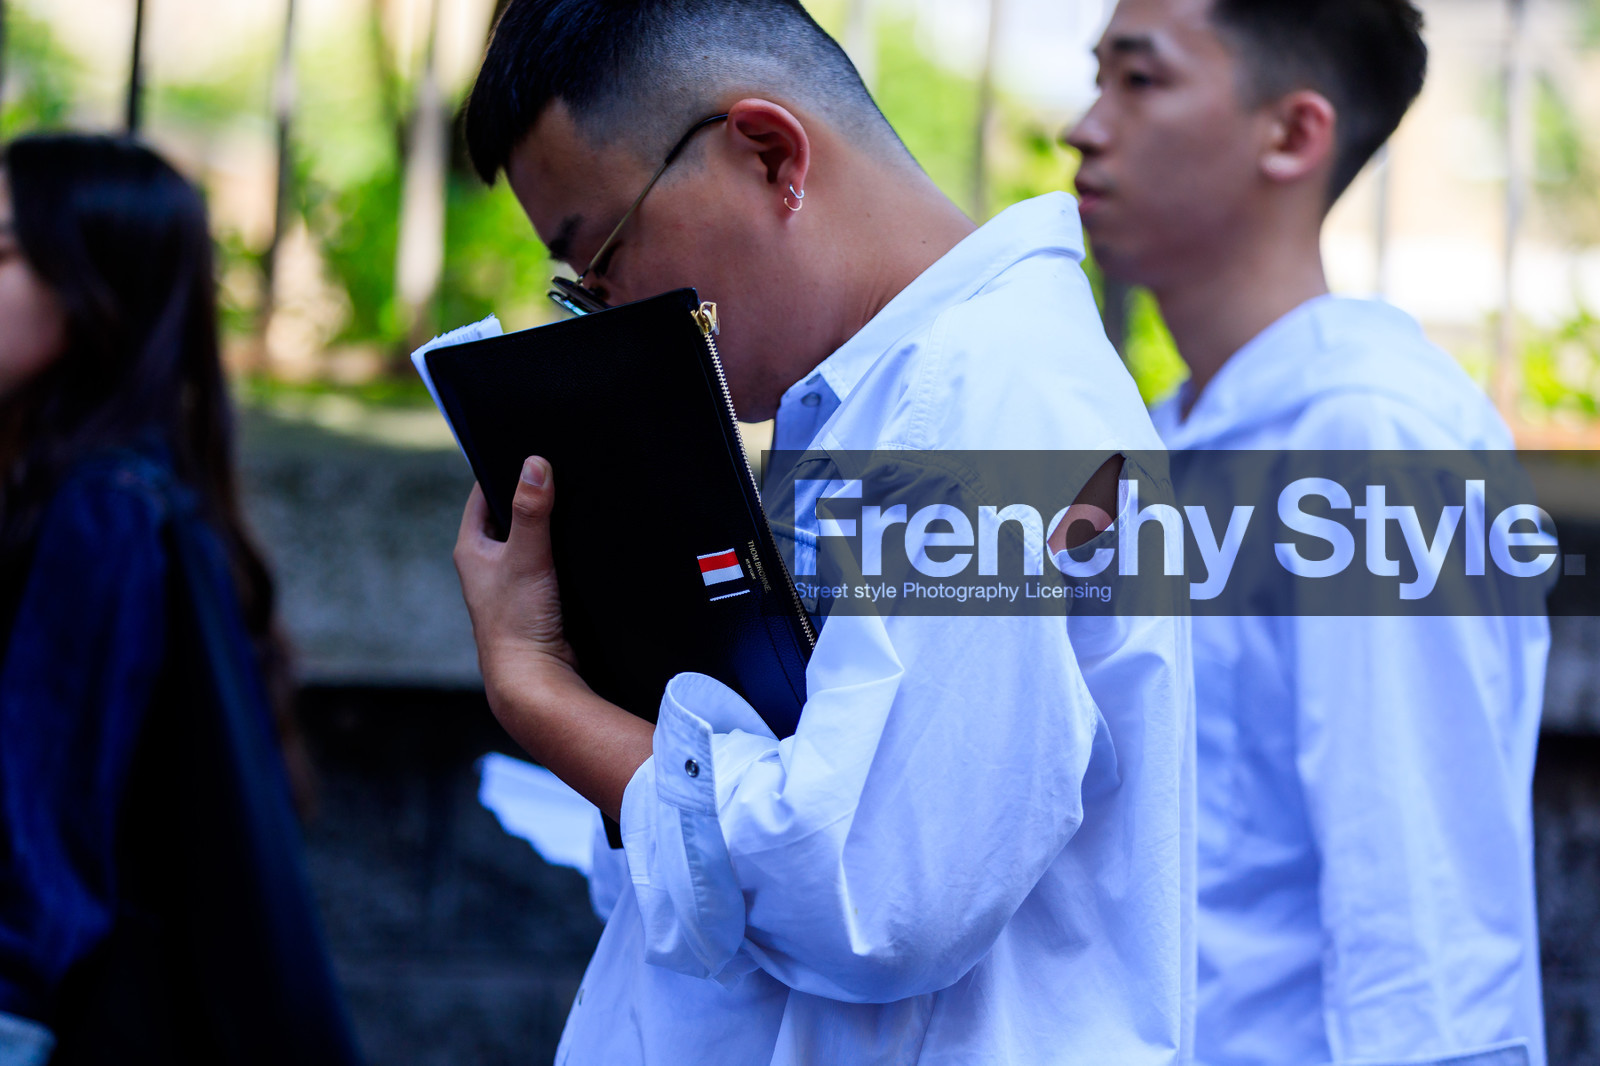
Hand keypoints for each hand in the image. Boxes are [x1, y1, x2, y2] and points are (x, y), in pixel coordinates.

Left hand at [452, 456, 654, 818]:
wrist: (536, 680)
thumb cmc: (518, 622)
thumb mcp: (526, 556)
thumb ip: (531, 510)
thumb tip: (534, 464)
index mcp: (472, 549)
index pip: (483, 494)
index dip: (502, 468)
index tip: (529, 446)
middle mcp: (489, 565)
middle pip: (513, 514)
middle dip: (536, 494)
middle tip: (563, 469)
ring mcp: (515, 583)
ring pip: (536, 539)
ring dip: (555, 525)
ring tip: (580, 500)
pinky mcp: (541, 599)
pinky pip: (555, 562)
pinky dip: (568, 551)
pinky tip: (589, 542)